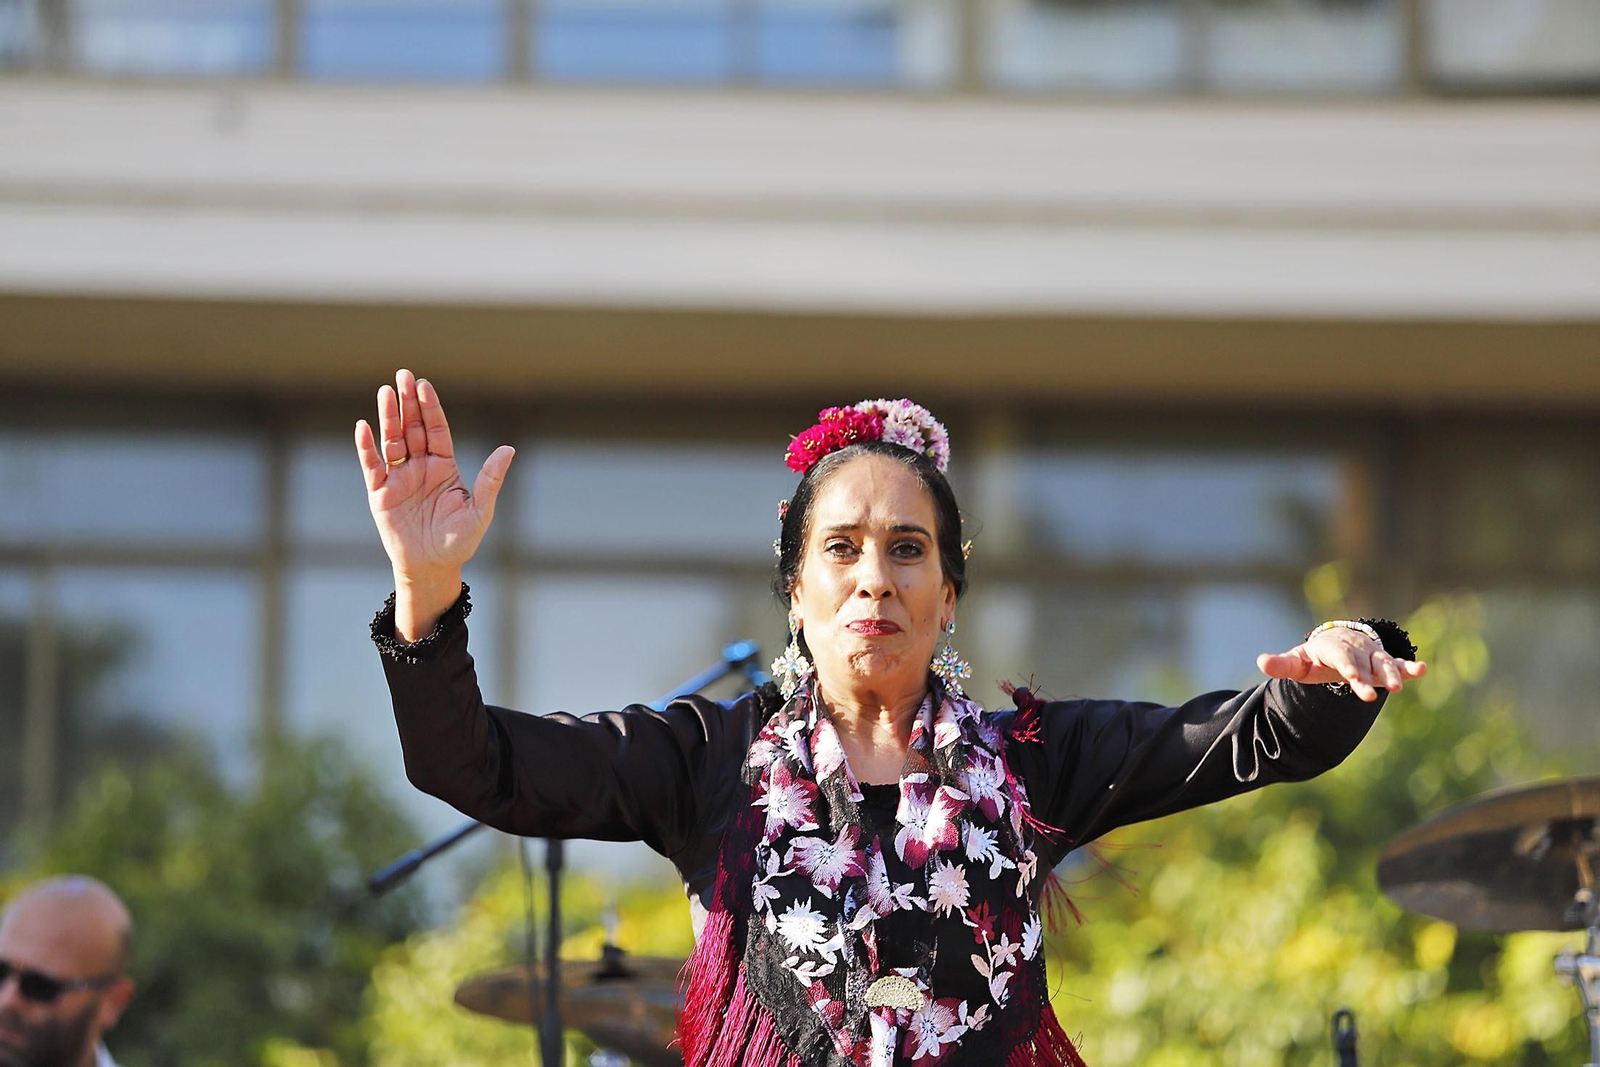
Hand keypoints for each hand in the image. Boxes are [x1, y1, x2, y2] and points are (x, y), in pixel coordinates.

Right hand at [354, 369, 514, 583]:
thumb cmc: (458, 541)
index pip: (437, 430)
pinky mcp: (380, 493)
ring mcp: (399, 478)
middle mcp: (420, 467)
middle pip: (413, 428)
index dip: (430, 407)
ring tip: (385, 391)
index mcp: (444, 466)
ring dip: (388, 416)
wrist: (432, 568)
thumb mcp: (480, 510)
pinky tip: (364, 426)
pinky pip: (372, 466)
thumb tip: (508, 449)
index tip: (424, 385)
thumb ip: (490, 479)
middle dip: (408, 402)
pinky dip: (367, 447)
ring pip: (392, 440)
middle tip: (403, 374)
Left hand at [1256, 627, 1426, 702]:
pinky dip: (1409, 667)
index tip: (1354, 681)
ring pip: (1382, 663)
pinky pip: (1397, 663)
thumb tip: (1262, 662)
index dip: (1349, 668)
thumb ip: (1282, 664)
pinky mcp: (1383, 662)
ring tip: (1399, 686)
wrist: (1336, 642)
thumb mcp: (1297, 661)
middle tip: (1372, 696)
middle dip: (1367, 677)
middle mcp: (1354, 649)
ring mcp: (1370, 655)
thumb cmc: (1314, 657)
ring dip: (1392, 673)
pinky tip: (1422, 670)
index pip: (1341, 658)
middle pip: (1363, 663)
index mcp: (1332, 647)